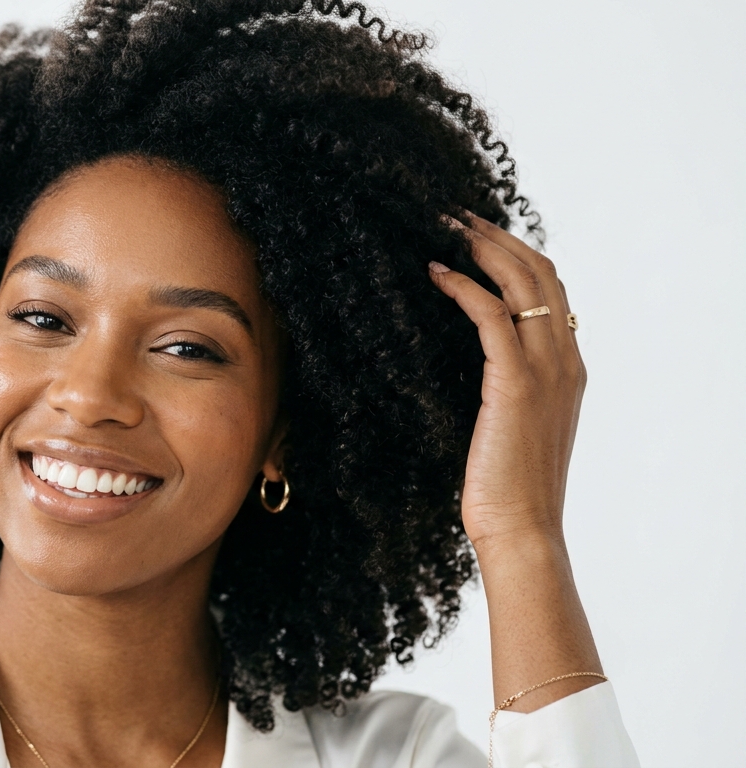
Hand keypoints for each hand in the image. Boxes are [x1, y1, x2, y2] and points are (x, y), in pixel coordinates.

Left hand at [428, 214, 585, 550]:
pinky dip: (464, 286)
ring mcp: (545, 370)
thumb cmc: (505, 487)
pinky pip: (491, 316)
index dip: (516, 252)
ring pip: (522, 283)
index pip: (551, 288)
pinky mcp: (514, 384)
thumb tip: (467, 363)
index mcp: (567, 367)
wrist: (521, 529)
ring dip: (481, 247)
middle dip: (497, 236)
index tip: (477, 232)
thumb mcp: (509, 425)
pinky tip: (435, 273)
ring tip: (444, 227)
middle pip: (540, 272)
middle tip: (455, 215)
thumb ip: (502, 387)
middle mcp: (564, 360)